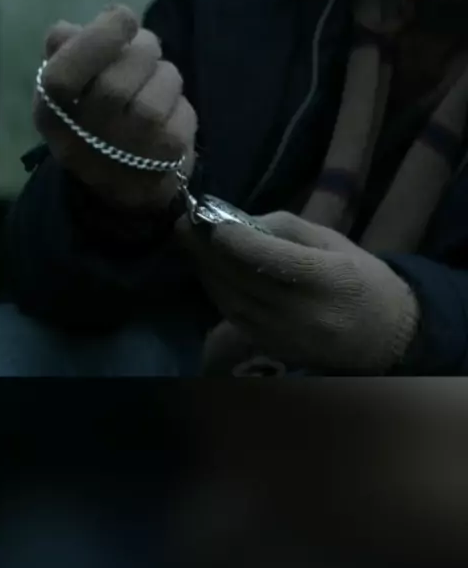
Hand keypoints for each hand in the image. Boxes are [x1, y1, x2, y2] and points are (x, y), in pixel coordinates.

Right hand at [35, 5, 197, 209]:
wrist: (127, 188)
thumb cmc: (95, 124)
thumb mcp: (68, 92)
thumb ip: (64, 53)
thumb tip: (69, 28)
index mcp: (52, 116)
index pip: (62, 78)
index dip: (96, 39)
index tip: (119, 16)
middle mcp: (87, 139)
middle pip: (117, 80)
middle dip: (141, 49)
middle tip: (146, 46)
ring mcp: (130, 151)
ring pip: (158, 88)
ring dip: (164, 73)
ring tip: (156, 82)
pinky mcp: (168, 156)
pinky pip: (182, 108)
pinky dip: (179, 101)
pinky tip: (169, 111)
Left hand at [179, 212, 419, 372]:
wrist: (385, 336)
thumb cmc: (362, 278)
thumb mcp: (334, 240)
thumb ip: (286, 228)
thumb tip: (239, 222)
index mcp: (328, 279)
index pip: (269, 259)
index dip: (232, 239)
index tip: (207, 218)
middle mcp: (304, 313)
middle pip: (242, 280)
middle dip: (206, 251)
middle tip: (182, 224)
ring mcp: (286, 336)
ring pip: (231, 300)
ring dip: (205, 271)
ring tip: (189, 244)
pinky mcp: (273, 349)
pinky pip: (234, 317)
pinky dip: (216, 292)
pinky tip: (208, 272)